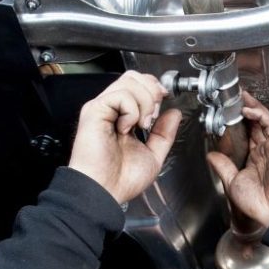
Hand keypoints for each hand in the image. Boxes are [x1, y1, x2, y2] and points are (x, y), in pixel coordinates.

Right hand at [68, 71, 181, 203]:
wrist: (105, 192)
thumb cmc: (121, 180)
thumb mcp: (153, 155)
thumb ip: (164, 134)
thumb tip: (174, 113)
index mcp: (123, 117)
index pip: (138, 84)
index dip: (155, 89)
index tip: (163, 105)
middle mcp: (111, 110)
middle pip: (134, 76)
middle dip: (152, 92)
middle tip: (153, 116)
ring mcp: (102, 108)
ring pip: (129, 81)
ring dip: (144, 102)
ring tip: (141, 125)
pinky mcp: (94, 111)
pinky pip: (120, 94)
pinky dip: (131, 110)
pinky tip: (126, 128)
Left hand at [206, 92, 268, 228]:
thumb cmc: (258, 204)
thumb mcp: (232, 183)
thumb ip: (223, 166)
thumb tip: (211, 155)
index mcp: (253, 161)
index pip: (245, 136)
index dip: (237, 124)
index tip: (227, 114)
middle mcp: (263, 152)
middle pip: (254, 125)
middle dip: (245, 110)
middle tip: (235, 97)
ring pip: (262, 122)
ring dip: (252, 107)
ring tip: (241, 96)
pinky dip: (259, 115)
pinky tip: (248, 109)